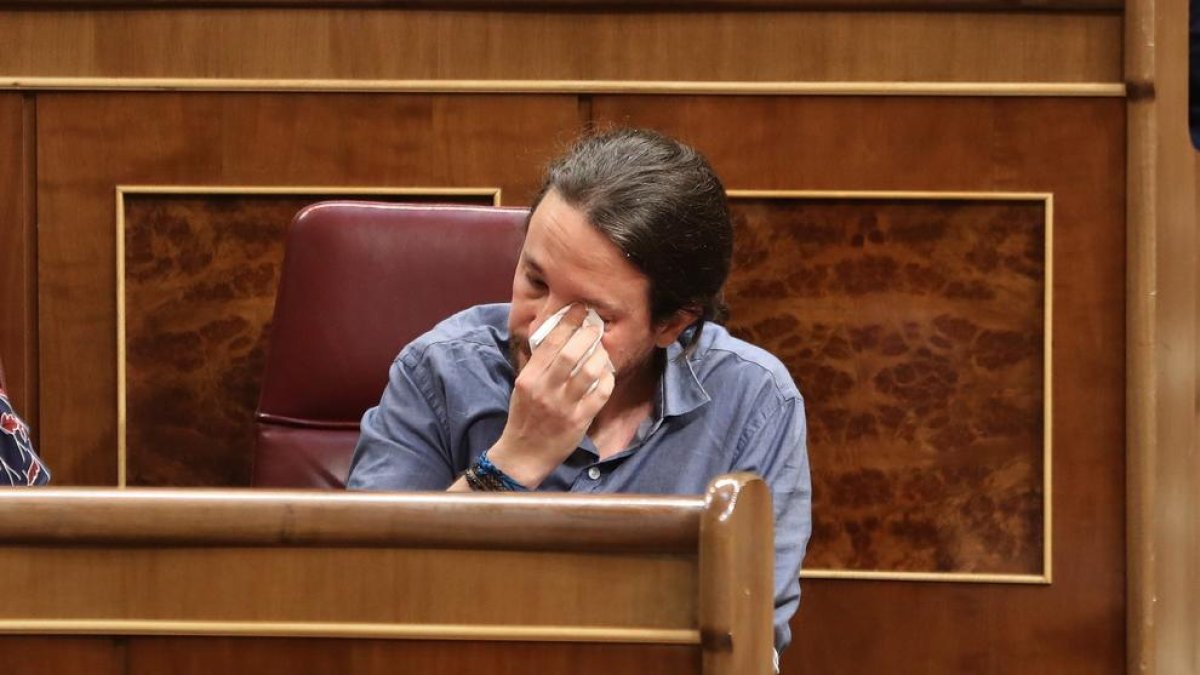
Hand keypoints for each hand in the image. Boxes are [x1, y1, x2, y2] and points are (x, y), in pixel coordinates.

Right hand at [489, 305, 615, 487]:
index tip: (579, 309)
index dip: (567, 322)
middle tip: (596, 326)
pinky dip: (606, 380)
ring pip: (588, 372)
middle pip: (571, 354)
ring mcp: (563, 406)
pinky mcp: (578, 421)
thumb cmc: (524, 416)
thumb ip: (539, 364)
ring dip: (600, 357)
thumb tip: (557, 336)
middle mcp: (545, 390)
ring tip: (603, 350)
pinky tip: (607, 374)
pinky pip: (599, 395)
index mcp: (529, 378)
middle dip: (587, 335)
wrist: (523, 453)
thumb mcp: (523, 387)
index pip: (550, 342)